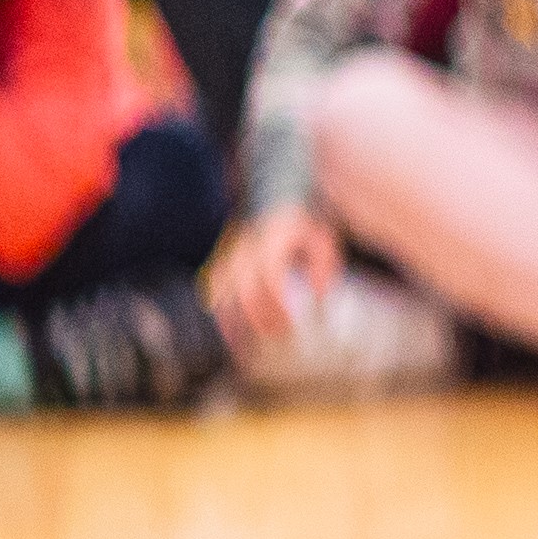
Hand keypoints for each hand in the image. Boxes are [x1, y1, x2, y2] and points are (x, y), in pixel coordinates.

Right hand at [205, 206, 344, 352]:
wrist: (276, 191)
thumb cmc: (305, 222)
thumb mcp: (323, 240)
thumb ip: (323, 271)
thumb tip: (318, 303)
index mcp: (274, 238)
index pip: (270, 277)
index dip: (278, 304)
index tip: (292, 325)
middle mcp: (247, 245)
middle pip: (244, 289)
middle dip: (259, 317)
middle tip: (277, 336)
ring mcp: (231, 250)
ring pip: (221, 290)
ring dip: (233, 320)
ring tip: (245, 347)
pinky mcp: (223, 257)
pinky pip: (214, 288)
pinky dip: (220, 311)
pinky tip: (230, 333)